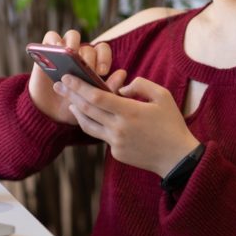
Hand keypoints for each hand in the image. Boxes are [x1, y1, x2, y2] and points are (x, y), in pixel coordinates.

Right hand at [27, 30, 122, 124]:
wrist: (51, 112)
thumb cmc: (76, 105)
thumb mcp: (93, 101)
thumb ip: (108, 88)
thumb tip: (123, 73)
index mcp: (93, 62)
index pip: (103, 49)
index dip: (104, 57)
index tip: (102, 72)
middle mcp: (80, 53)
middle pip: (88, 46)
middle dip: (88, 59)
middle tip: (85, 71)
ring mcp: (63, 50)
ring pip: (72, 36)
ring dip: (73, 44)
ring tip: (71, 57)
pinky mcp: (46, 50)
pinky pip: (51, 36)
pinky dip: (54, 41)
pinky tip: (56, 52)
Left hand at [56, 74, 200, 176]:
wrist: (177, 157)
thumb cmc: (171, 123)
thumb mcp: (162, 96)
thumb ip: (140, 85)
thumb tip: (120, 88)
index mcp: (130, 112)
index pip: (97, 97)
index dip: (79, 87)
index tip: (67, 78)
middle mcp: (119, 128)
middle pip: (87, 110)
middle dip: (71, 95)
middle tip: (59, 85)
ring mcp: (116, 143)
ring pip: (88, 125)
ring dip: (77, 112)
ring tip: (70, 103)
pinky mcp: (116, 153)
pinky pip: (102, 136)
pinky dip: (98, 125)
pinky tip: (95, 118)